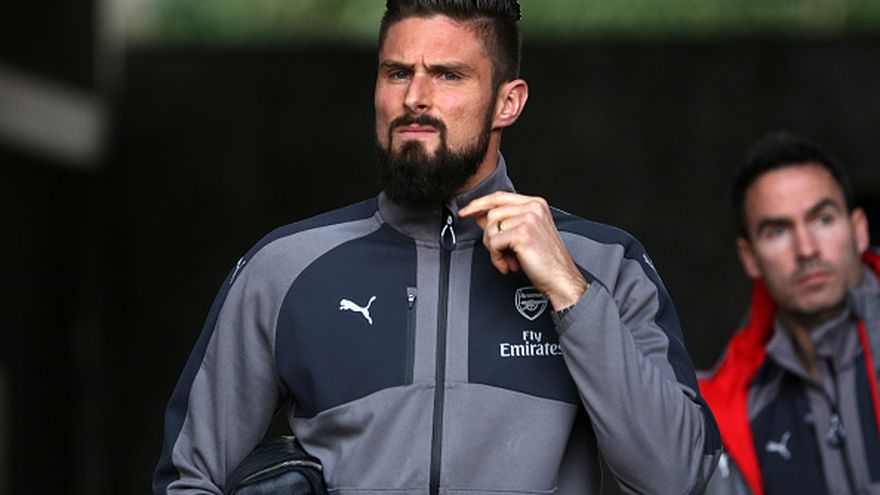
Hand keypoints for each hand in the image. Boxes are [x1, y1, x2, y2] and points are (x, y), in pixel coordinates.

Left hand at [458, 191, 587, 309]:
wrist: (561, 279)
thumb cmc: (545, 260)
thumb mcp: (523, 236)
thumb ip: (504, 223)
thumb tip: (479, 216)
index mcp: (535, 204)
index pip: (499, 197)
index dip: (478, 204)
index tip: (465, 212)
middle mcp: (533, 207)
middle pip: (491, 214)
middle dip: (490, 237)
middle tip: (503, 253)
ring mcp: (528, 218)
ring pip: (490, 229)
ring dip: (494, 249)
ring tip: (509, 260)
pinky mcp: (522, 233)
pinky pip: (493, 243)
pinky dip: (497, 258)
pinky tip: (510, 265)